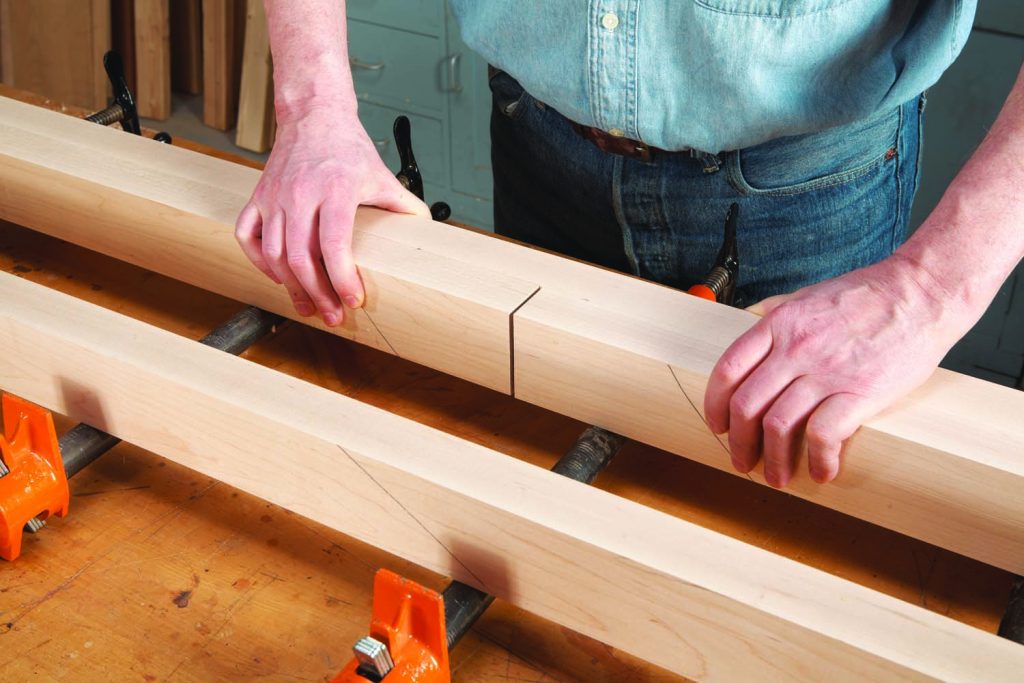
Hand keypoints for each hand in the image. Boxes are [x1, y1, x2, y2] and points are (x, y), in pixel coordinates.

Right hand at [235, 109, 428, 324]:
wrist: (314, 115)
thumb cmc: (347, 148)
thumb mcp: (382, 175)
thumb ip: (404, 206)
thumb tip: (426, 233)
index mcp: (335, 189)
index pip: (334, 245)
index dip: (343, 279)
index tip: (353, 300)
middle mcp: (301, 194)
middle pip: (301, 257)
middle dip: (318, 294)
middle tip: (332, 315)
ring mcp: (275, 196)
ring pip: (274, 253)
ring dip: (291, 286)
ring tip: (309, 306)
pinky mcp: (258, 195)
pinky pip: (247, 236)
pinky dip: (260, 262)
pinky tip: (278, 276)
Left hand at [703, 255, 965, 486]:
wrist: (922, 292)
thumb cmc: (868, 294)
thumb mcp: (808, 295)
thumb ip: (778, 311)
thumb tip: (754, 320)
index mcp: (779, 324)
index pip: (728, 369)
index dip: (715, 403)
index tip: (718, 425)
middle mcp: (796, 348)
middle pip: (747, 405)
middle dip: (739, 442)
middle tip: (742, 460)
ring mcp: (827, 371)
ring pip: (779, 425)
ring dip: (774, 460)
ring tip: (777, 477)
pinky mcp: (861, 391)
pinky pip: (825, 434)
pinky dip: (819, 460)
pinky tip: (823, 472)